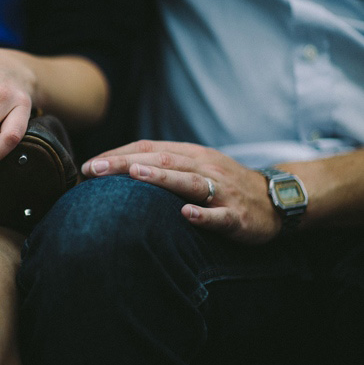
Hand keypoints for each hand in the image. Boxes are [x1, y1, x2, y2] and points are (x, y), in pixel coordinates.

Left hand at [81, 140, 281, 243]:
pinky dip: (203, 214)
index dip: (118, 155)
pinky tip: (187, 215)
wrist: (276, 199)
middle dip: (125, 164)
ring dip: (161, 178)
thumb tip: (119, 168)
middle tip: (94, 170)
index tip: (89, 166)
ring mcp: (221, 191)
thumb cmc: (224, 183)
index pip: (148, 148)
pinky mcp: (237, 216)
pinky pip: (220, 214)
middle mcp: (204, 167)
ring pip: (189, 181)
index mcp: (191, 154)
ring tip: (134, 175)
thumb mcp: (195, 166)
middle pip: (162, 160)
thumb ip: (163, 164)